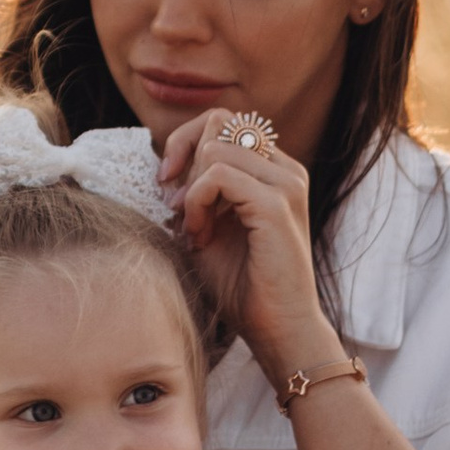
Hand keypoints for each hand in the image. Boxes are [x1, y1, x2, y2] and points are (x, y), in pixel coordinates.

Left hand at [160, 110, 337, 395]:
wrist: (276, 329)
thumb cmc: (241, 285)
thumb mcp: (206, 227)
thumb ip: (193, 191)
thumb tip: (164, 166)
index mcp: (273, 169)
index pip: (223, 120)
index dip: (185, 142)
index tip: (166, 181)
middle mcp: (285, 169)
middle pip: (219, 122)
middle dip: (185, 160)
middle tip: (178, 208)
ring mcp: (285, 183)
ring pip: (215, 147)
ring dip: (191, 188)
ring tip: (195, 229)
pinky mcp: (278, 204)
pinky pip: (217, 175)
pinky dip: (196, 202)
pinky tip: (200, 235)